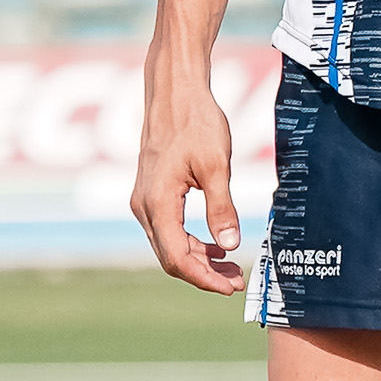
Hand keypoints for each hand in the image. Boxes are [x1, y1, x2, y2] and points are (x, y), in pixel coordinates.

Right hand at [132, 61, 245, 292]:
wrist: (173, 92)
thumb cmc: (196, 122)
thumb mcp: (217, 166)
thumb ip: (222, 208)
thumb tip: (230, 245)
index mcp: (157, 203)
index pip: (177, 257)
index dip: (204, 278)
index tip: (231, 288)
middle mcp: (143, 206)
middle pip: (170, 257)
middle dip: (203, 274)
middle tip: (237, 281)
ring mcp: (144, 200)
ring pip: (168, 245)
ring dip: (198, 259)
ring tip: (231, 267)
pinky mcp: (150, 193)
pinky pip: (167, 229)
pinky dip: (190, 242)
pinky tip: (215, 244)